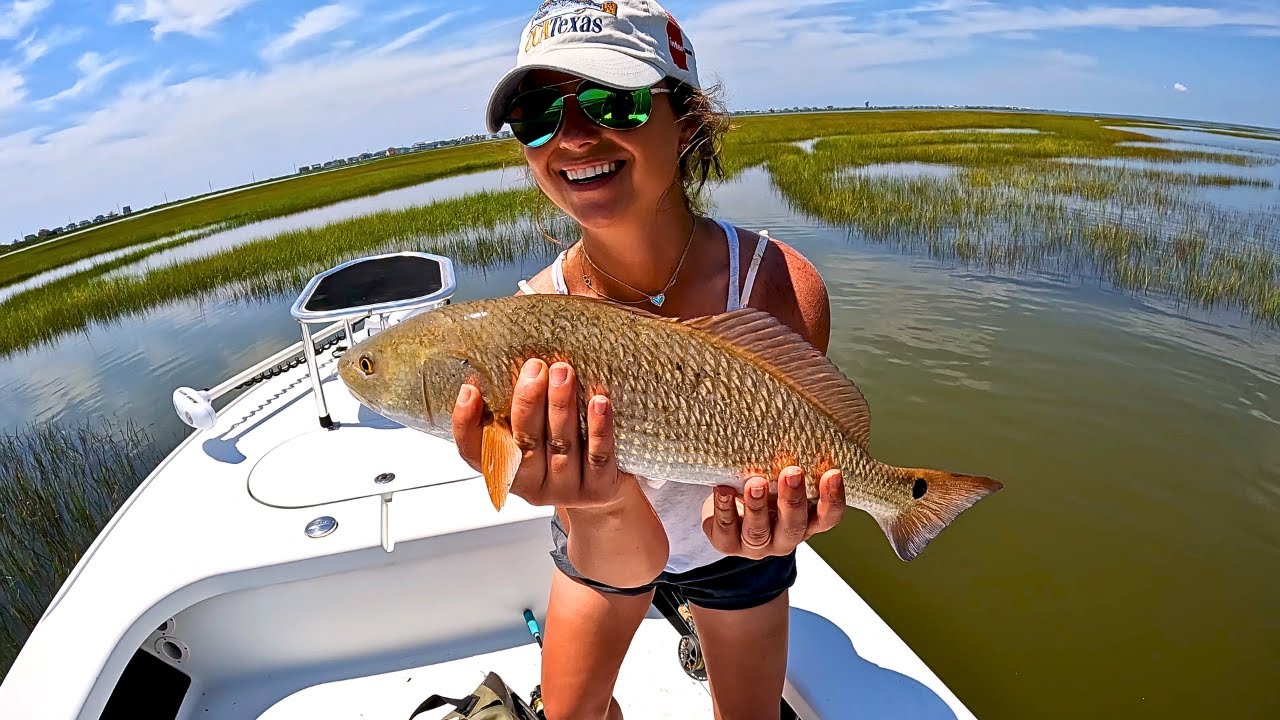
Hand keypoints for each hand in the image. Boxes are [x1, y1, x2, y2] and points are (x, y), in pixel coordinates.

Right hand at [451, 358, 635, 509]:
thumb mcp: (534, 436)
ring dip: (561, 406)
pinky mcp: (598, 489)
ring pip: (561, 445)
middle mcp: (532, 484)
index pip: (475, 453)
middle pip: (524, 443)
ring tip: (563, 372)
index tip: (469, 391)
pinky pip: (598, 456)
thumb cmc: (564, 453)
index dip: (466, 425)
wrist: (605, 495)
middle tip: (535, 368)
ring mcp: (565, 489)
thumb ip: (517, 412)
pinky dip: (598, 428)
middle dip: (528, 402)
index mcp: (506, 469)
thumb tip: (511, 364)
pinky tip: (599, 401)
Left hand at [702, 467, 845, 558]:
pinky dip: (724, 508)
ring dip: (757, 506)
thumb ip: (787, 466)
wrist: (727, 508)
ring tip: (755, 482)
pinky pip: (725, 530)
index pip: (827, 517)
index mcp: (805, 522)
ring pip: (758, 532)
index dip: (833, 499)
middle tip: (792, 472)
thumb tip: (791, 427)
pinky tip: (723, 490)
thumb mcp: (779, 478)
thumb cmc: (763, 488)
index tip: (833, 473)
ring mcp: (755, 545)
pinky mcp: (727, 543)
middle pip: (793, 527)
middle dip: (793, 500)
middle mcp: (783, 538)